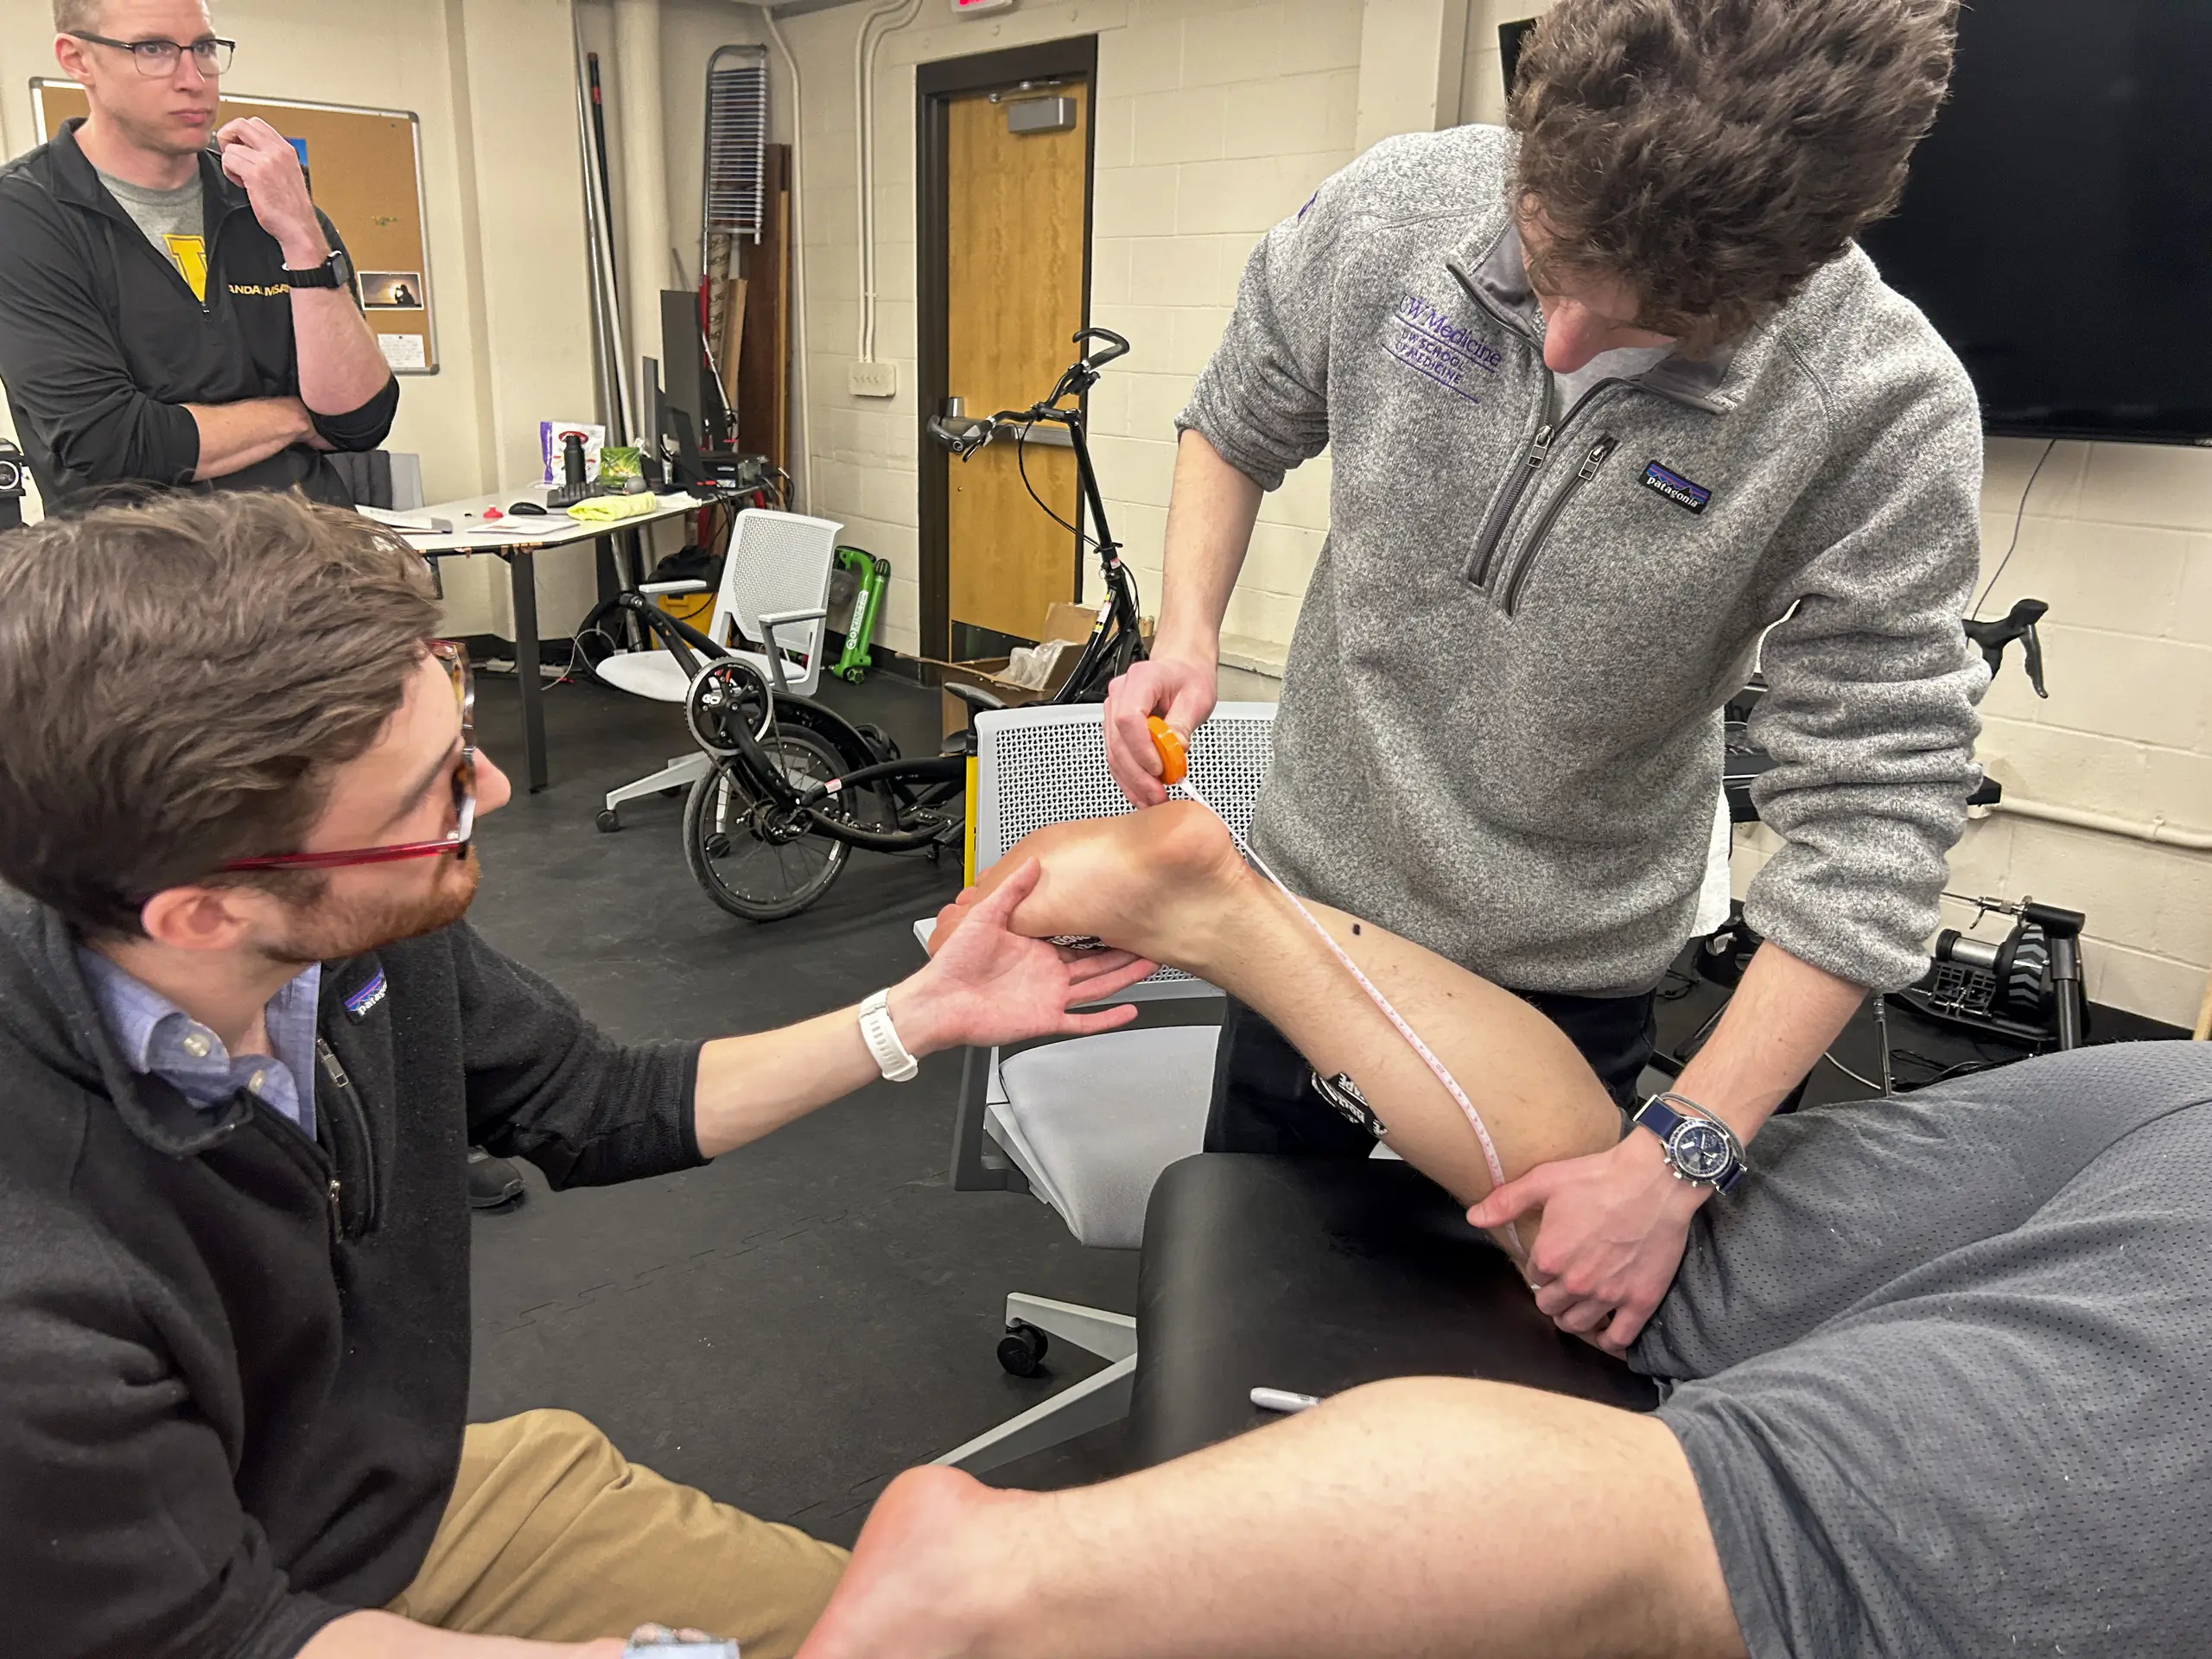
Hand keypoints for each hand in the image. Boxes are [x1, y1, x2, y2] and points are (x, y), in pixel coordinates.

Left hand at [216, 118, 327, 266]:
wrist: (298, 227)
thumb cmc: (292, 207)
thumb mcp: (287, 172)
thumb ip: (271, 156)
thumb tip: (247, 147)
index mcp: (286, 149)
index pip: (256, 123)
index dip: (242, 133)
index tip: (241, 147)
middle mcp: (277, 151)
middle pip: (240, 124)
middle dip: (229, 137)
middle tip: (233, 155)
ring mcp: (267, 161)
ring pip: (231, 146)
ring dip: (230, 161)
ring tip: (241, 176)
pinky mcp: (255, 174)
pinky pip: (229, 160)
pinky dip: (229, 172)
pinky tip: (241, 184)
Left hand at [893, 860, 1154, 1051]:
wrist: (940, 1000)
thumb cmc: (954, 962)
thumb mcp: (985, 915)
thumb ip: (1011, 889)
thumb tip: (1032, 862)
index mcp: (1036, 948)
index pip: (1079, 937)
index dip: (1102, 928)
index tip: (1123, 914)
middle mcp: (1046, 972)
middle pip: (1097, 963)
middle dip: (1124, 952)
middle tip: (1149, 939)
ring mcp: (1049, 997)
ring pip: (1097, 987)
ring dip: (1123, 978)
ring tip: (1150, 965)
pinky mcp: (1045, 1018)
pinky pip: (1082, 1021)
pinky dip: (1106, 1019)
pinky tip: (1127, 1011)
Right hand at [1103, 650, 1217, 806]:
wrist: (1182, 670)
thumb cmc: (1188, 678)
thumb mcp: (1196, 697)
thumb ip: (1183, 724)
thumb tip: (1174, 751)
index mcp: (1141, 680)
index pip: (1128, 718)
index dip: (1141, 748)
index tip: (1160, 767)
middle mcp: (1120, 694)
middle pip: (1118, 741)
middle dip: (1138, 773)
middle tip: (1159, 793)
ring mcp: (1114, 711)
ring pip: (1114, 753)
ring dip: (1132, 781)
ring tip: (1152, 798)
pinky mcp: (1115, 728)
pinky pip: (1116, 757)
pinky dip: (1128, 778)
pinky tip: (1140, 793)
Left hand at [1466, 1130, 1706, 1356]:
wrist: (1656, 1179)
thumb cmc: (1599, 1176)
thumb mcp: (1545, 1180)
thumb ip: (1506, 1202)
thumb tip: (1473, 1218)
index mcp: (1549, 1256)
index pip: (1534, 1278)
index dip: (1542, 1268)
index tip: (1553, 1259)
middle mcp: (1576, 1282)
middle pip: (1551, 1306)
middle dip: (1554, 1295)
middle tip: (1565, 1282)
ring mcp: (1609, 1295)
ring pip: (1578, 1325)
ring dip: (1574, 1317)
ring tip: (1580, 1304)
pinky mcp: (1641, 1301)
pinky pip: (1619, 1338)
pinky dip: (1609, 1340)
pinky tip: (1606, 1331)